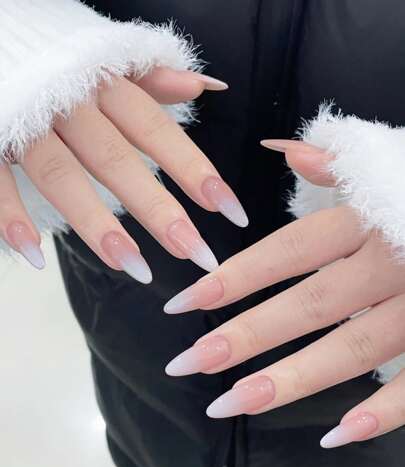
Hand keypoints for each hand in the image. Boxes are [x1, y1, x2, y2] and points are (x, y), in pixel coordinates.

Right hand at [0, 68, 247, 279]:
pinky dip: (10, 217)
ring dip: (97, 224)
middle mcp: (69, 105)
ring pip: (62, 176)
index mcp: (104, 86)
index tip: (232, 213)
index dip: (196, 172)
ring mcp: (24, 124)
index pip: (158, 132)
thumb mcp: (107, 61)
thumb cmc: (57, 59)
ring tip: (135, 267)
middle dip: (158, 210)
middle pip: (117, 161)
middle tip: (195, 253)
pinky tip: (35, 257)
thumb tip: (205, 86)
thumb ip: (152, 79)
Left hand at [163, 140, 404, 448]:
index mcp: (367, 218)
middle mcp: (389, 260)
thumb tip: (281, 148)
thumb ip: (337, 163)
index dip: (231, 279)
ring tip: (231, 403)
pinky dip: (383, 410)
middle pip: (306, 304)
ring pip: (351, 347)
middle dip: (244, 336)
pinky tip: (335, 433)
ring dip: (291, 379)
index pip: (284, 252)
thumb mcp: (394, 165)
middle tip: (186, 366)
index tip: (181, 306)